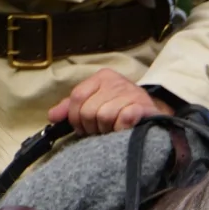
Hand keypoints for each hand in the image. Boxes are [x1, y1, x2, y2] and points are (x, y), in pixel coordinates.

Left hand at [48, 69, 174, 135]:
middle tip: (100, 131)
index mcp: (102, 77)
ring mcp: (130, 93)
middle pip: (89, 110)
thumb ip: (72, 108)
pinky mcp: (142, 107)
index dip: (75, 118)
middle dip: (91, 127)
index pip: (77, 97)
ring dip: (107, 130)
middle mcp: (116, 82)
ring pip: (104, 117)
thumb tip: (52, 117)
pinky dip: (120, 129)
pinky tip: (123, 131)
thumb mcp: (97, 102)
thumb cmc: (122, 109)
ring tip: (112, 132)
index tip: (82, 129)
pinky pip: (123, 119)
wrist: (155, 113)